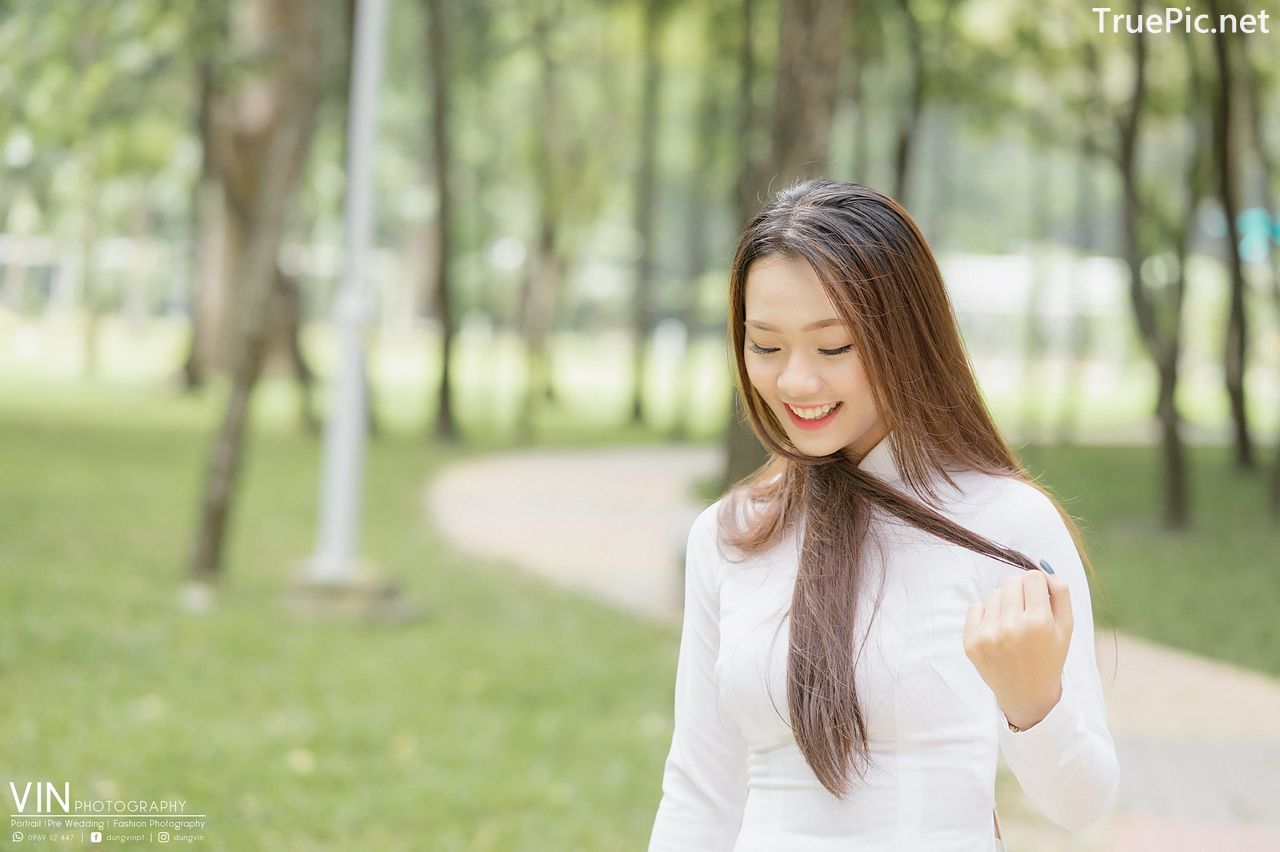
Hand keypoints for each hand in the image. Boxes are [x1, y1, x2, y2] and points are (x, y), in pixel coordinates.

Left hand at [963, 567, 1072, 729]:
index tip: (1039, 600)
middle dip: (1021, 593)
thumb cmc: (1049, 656)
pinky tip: (998, 634)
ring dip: (1004, 605)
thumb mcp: (1066, 627)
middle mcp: (1011, 628)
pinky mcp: (971, 642)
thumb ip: (1060, 592)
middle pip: (1011, 581)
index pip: (1032, 577)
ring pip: (994, 594)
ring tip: (1014, 628)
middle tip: (1027, 614)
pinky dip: (986, 615)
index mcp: (1038, 623)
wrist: (1027, 694)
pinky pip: (975, 606)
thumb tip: (1042, 568)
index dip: (1037, 586)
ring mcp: (988, 636)